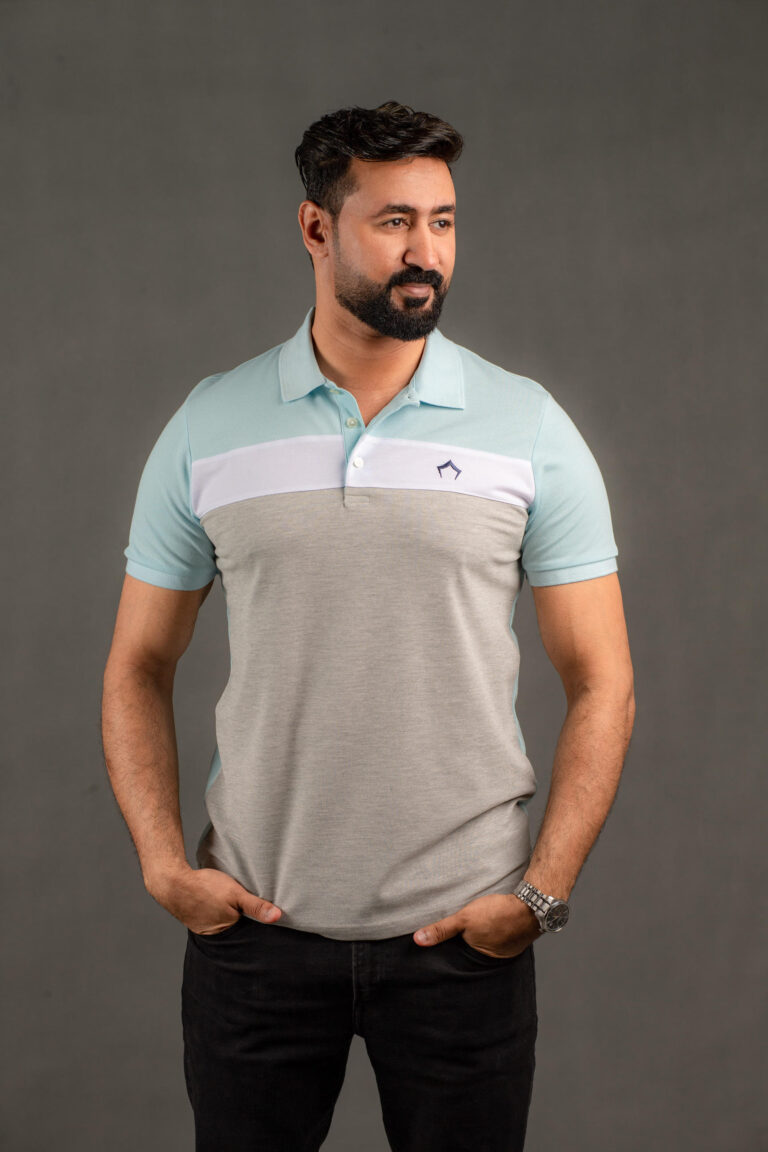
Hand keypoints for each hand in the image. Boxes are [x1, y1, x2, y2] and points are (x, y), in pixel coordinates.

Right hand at [145, 865, 282, 935]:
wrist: (172, 883)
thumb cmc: (205, 887)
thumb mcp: (235, 893)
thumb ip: (256, 906)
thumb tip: (278, 917)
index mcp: (228, 930)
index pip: (248, 930)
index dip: (255, 923)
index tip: (260, 915)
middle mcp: (215, 934)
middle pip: (235, 929)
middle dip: (241, 921)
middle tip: (242, 907)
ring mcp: (203, 929)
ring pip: (222, 924)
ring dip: (226, 916)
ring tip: (228, 905)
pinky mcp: (194, 921)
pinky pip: (210, 919)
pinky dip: (214, 913)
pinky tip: (214, 904)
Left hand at [413, 893, 541, 957]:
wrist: (530, 908)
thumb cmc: (497, 913)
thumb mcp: (464, 919)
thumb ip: (442, 929)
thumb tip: (418, 940)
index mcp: (476, 958)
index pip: (457, 958)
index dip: (450, 951)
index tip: (443, 946)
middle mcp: (490, 961)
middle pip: (471, 953)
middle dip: (465, 947)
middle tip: (461, 935)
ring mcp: (503, 953)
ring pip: (485, 947)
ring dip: (482, 941)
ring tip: (478, 930)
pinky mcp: (513, 944)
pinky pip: (498, 942)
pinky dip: (494, 936)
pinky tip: (492, 927)